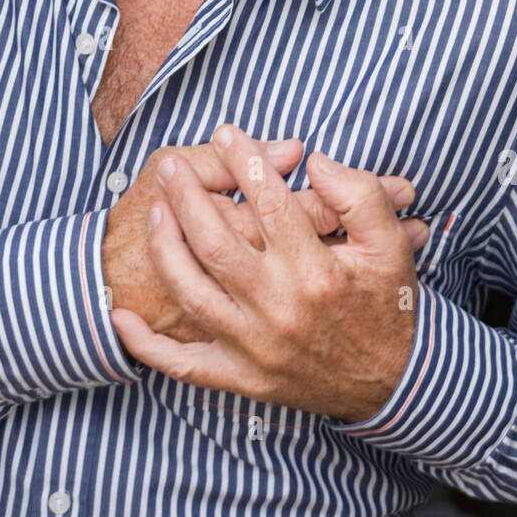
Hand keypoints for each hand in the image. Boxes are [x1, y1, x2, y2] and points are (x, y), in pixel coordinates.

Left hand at [110, 126, 425, 421]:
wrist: (397, 384)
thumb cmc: (389, 305)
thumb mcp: (391, 243)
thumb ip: (359, 195)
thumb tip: (316, 162)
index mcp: (316, 271)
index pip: (268, 202)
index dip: (244, 160)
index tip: (226, 133)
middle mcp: (279, 308)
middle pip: (215, 240)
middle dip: (186, 195)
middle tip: (171, 165)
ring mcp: (255, 347)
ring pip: (190, 290)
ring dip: (164, 247)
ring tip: (154, 210)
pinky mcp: (242, 378)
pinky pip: (183, 364)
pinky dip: (146, 344)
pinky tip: (120, 315)